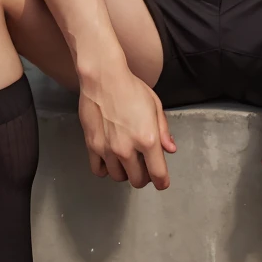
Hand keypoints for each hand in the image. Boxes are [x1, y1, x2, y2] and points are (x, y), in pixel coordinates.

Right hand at [78, 68, 175, 189]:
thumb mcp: (155, 106)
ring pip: (118, 177)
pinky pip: (99, 171)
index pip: (158, 174)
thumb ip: (163, 131)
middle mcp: (127, 149)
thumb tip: (170, 149)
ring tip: (128, 160)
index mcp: (147, 139)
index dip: (162, 182)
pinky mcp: (92, 146)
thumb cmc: (131, 88)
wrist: (103, 78)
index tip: (162, 182)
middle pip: (137, 180)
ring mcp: (108, 149)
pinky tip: (111, 159)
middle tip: (145, 166)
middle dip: (144, 176)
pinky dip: (106, 169)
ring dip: (125, 172)